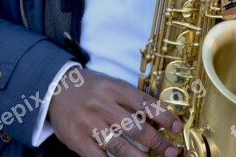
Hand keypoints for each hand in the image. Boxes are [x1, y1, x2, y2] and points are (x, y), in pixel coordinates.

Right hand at [48, 69, 181, 156]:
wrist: (57, 87)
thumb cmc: (92, 88)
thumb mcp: (112, 85)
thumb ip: (131, 100)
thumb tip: (157, 118)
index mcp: (115, 88)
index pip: (144, 102)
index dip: (163, 115)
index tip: (177, 126)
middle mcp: (103, 104)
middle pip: (135, 126)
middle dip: (156, 141)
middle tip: (171, 151)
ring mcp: (89, 123)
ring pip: (119, 145)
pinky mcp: (77, 139)